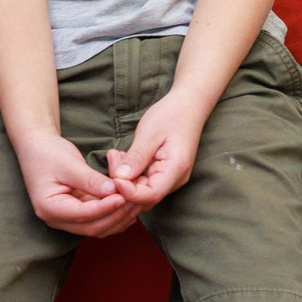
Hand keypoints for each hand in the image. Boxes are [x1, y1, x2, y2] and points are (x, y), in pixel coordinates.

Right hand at [14, 128, 141, 237]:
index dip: (105, 208)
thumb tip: (114, 191)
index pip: (82, 215)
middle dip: (116, 215)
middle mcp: (58, 219)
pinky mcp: (79, 212)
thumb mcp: (69, 164)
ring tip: (138, 201)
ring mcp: (68, 218)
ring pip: (99, 227)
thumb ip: (90, 180)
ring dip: (119, 217)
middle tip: (136, 200)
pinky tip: (130, 204)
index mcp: (49, 208)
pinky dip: (116, 214)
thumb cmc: (49, 153)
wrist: (38, 147)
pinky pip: (100, 220)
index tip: (123, 196)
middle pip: (92, 227)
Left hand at [102, 88, 212, 210]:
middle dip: (124, 184)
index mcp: (176, 170)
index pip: (150, 195)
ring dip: (126, 178)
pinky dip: (131, 173)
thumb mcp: (150, 133)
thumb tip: (119, 179)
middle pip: (145, 196)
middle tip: (113, 157)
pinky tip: (123, 156)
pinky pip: (144, 182)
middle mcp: (176, 179)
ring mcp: (171, 178)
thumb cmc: (171, 115)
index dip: (129, 192)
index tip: (113, 177)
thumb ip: (136, 157)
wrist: (189, 104)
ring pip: (142, 190)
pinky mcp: (164, 173)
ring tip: (116, 154)